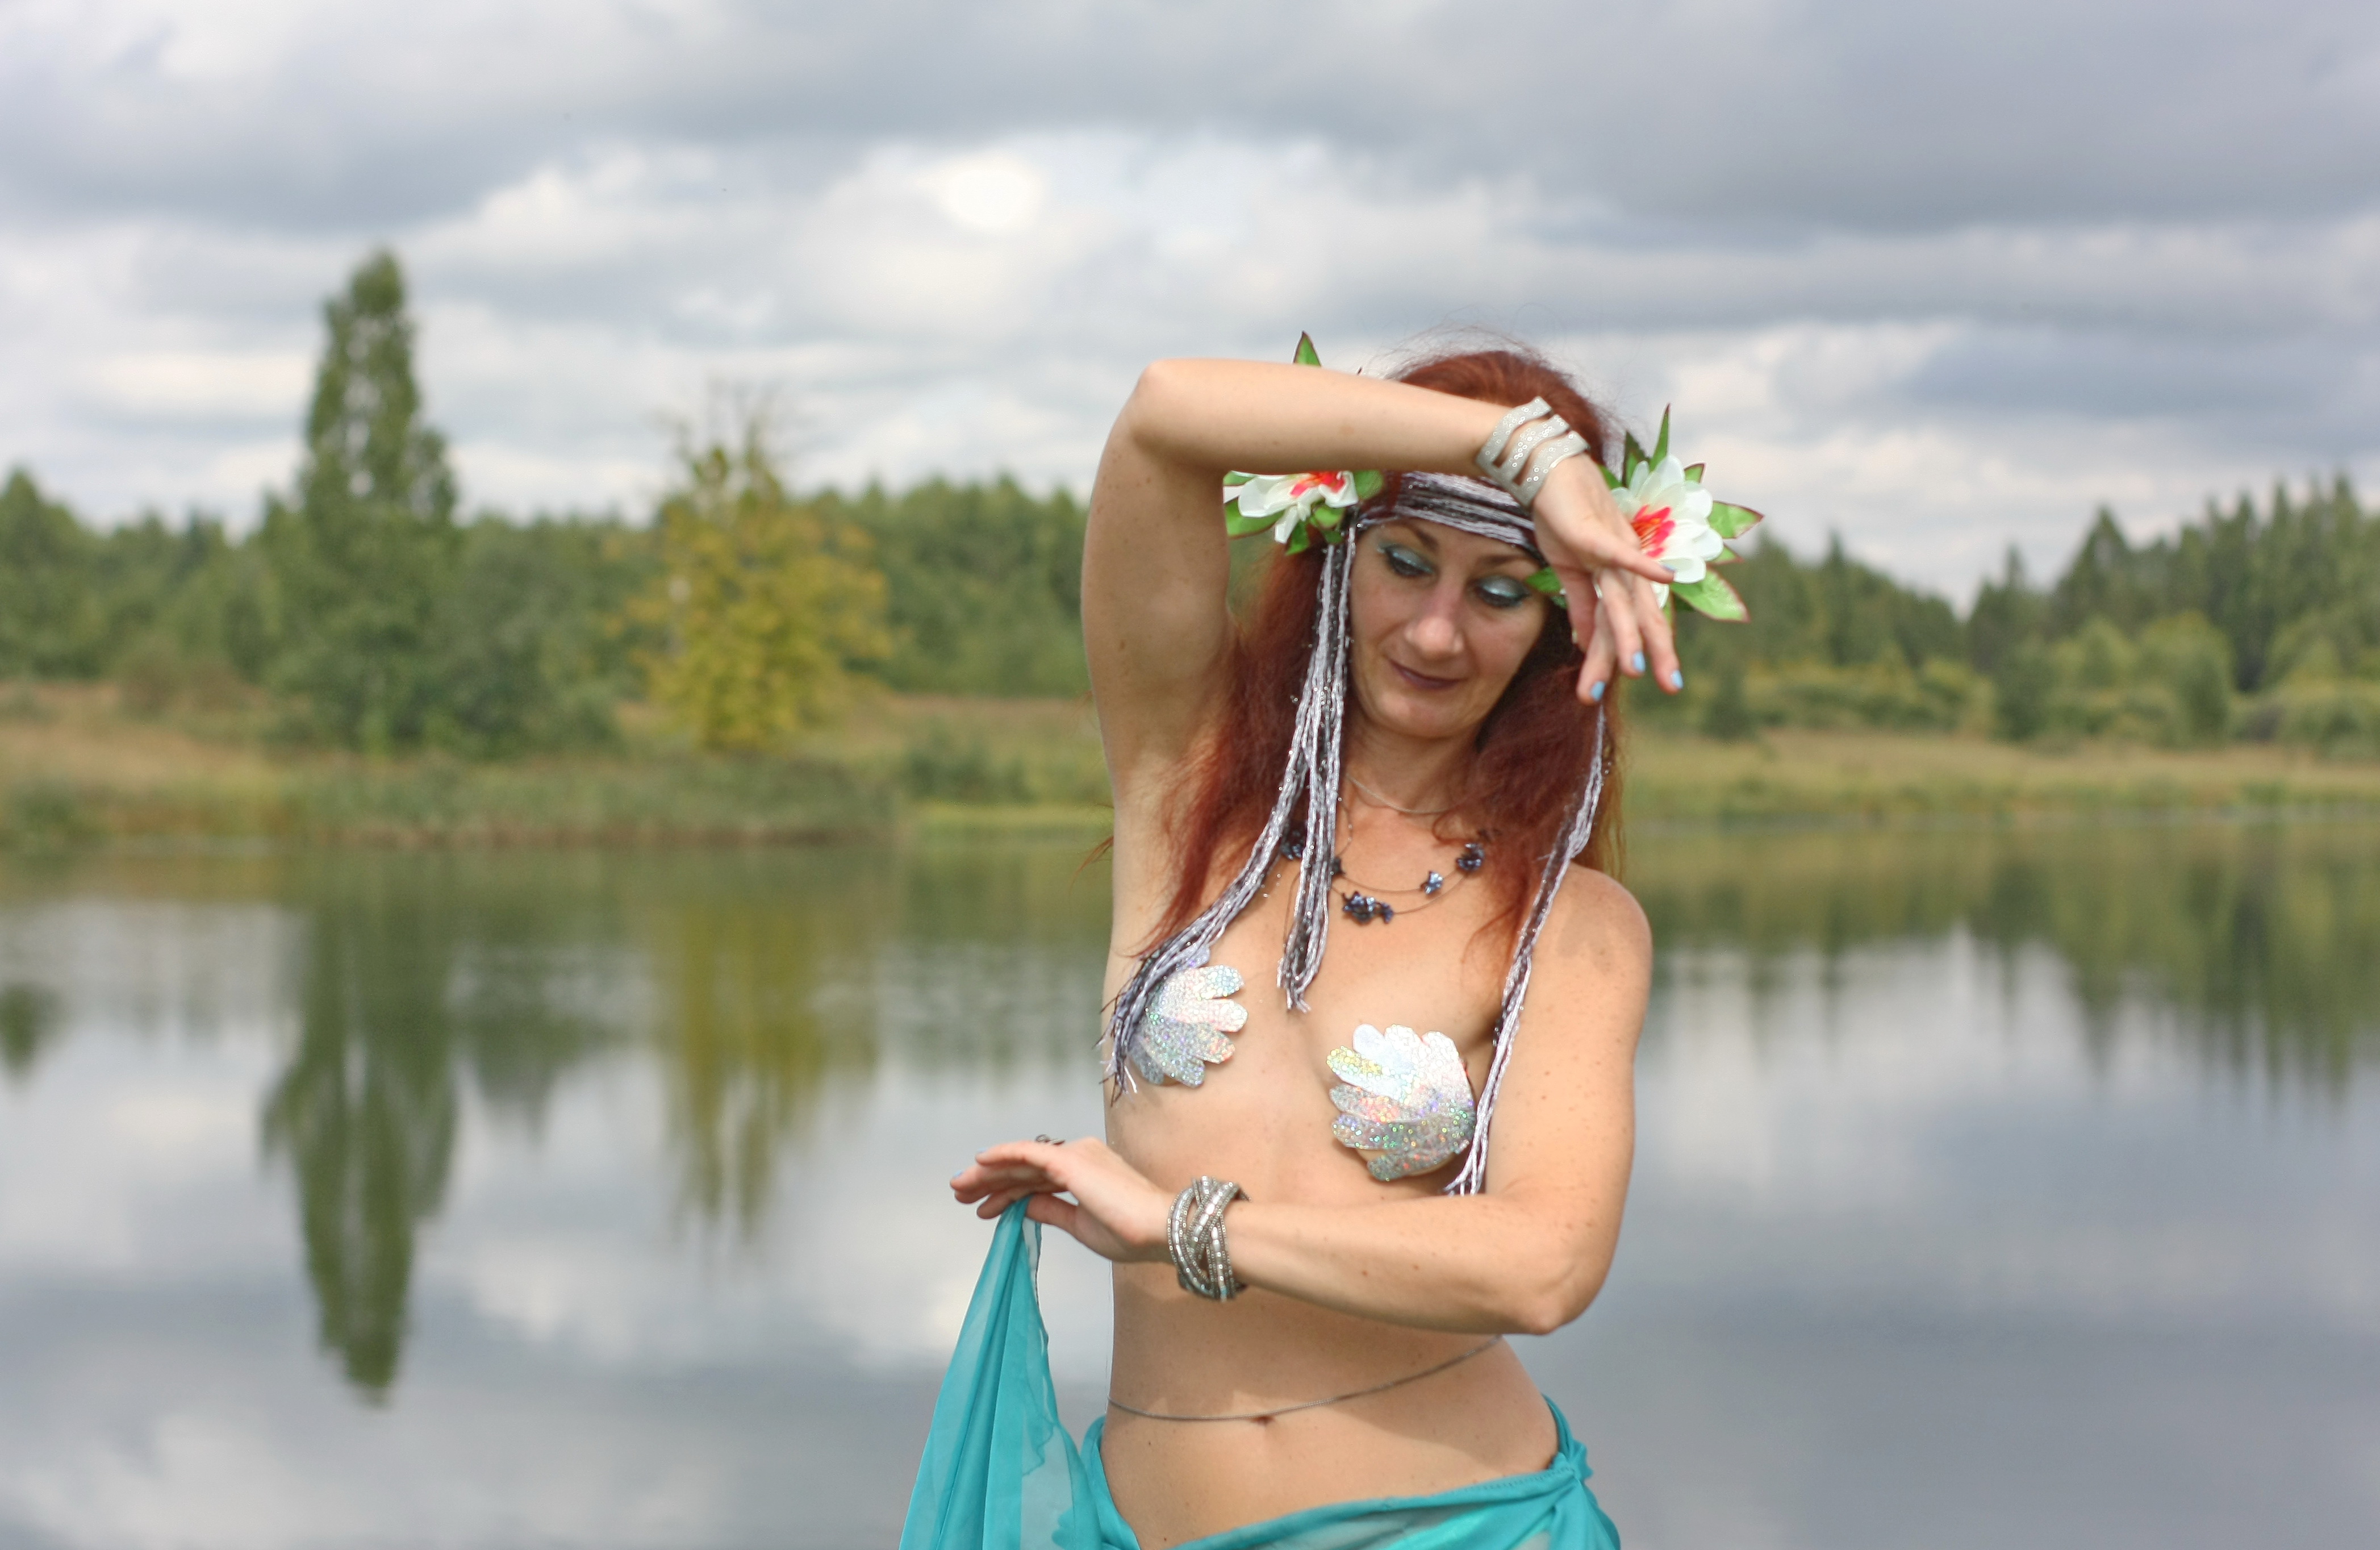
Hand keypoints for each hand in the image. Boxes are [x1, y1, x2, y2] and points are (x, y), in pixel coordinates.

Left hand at [951, 1136, 1173, 1264]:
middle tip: (961, 1194)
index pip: (1037, 1180)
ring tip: (961, 1188)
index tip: (985, 1209)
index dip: (1007, 1193)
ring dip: (988, 1174)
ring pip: (1021, 1162)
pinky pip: (1027, 1154)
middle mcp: (1080, 1155)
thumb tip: (1024, 1206)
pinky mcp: (1070, 1162)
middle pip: (1024, 1168)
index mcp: (1086, 1171)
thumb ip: (1052, 1211)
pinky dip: (1002, 1155)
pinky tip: (980, 1162)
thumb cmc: (1132, 1233)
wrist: (1161, 1230)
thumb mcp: (1081, 1226)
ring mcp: (1076, 1155)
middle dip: (990, 1181)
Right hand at [1528, 458, 1682, 700]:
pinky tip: (1668, 580)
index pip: (1626, 623)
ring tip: (1635, 669)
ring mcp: (1615, 549)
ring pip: (1626, 599)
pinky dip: (1645, 566)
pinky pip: (1623, 554)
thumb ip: (1581, 606)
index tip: (1632, 689)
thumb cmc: (1559, 516)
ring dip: (1631, 633)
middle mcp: (1626, 566)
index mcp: (1619, 576)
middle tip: (1673, 688)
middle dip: (1657, 652)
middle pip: (1642, 615)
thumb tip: (1586, 644)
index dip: (1629, 654)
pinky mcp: (1598, 534)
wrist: (1547, 470)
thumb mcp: (1567, 570)